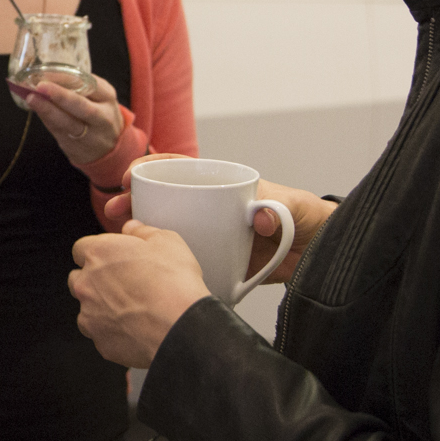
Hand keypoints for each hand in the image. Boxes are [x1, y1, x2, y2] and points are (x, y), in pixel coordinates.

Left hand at [13, 73, 124, 167]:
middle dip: (60, 95)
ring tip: (32, 98)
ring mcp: (90, 134)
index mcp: (107, 97)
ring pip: (68, 122)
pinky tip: (36, 109)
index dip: (69, 78)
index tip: (49, 71)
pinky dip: (46, 119)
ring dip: (48, 110)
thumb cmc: (99, 114)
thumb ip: (80, 87)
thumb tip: (47, 75)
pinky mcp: (76, 147)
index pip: (91, 85)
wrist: (111, 147)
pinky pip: (59, 131)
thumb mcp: (99, 98)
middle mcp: (102, 117)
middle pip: (81, 106)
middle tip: (40, 86)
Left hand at [68, 221, 212, 366]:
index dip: (98, 253)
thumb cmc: (174, 283)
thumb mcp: (167, 241)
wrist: (180, 328)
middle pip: (78, 278)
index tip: (113, 258)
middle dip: (95, 280)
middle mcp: (87, 283)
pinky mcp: (100, 342)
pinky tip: (135, 327)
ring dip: (102, 307)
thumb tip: (133, 228)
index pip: (81, 248)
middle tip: (123, 283)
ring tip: (131, 308)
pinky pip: (100, 333)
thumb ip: (143, 231)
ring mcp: (90, 315)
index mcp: (98, 253)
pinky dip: (112, 331)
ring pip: (87, 308)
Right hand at [102, 158, 338, 285]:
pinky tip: (151, 273)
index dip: (154, 168)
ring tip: (122, 243)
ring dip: (143, 234)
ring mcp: (213, 235)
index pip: (183, 168)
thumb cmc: (310, 220)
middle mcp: (213, 209)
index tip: (132, 177)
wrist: (325, 256)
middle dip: (135, 202)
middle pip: (166, 199)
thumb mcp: (297, 209)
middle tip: (114, 212)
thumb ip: (280, 211)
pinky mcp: (219, 262)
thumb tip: (260, 218)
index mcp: (226, 186)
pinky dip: (169, 265)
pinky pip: (188, 261)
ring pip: (170, 231)